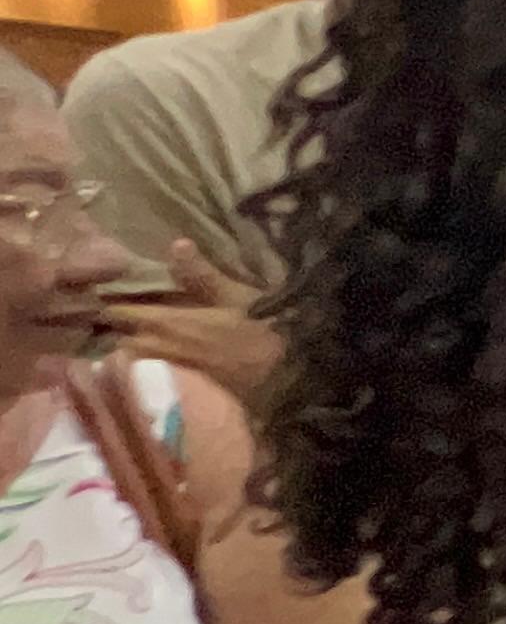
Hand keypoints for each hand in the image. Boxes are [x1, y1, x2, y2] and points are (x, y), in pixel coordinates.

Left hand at [101, 241, 279, 401]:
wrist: (285, 377)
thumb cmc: (262, 331)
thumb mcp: (237, 295)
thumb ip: (202, 273)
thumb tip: (177, 243)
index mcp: (168, 322)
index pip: (119, 313)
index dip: (107, 302)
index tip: (100, 290)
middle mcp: (160, 347)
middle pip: (119, 338)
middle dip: (113, 327)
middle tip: (112, 312)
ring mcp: (170, 367)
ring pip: (133, 356)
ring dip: (128, 343)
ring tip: (131, 331)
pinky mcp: (183, 381)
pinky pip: (151, 368)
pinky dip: (145, 358)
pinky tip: (155, 350)